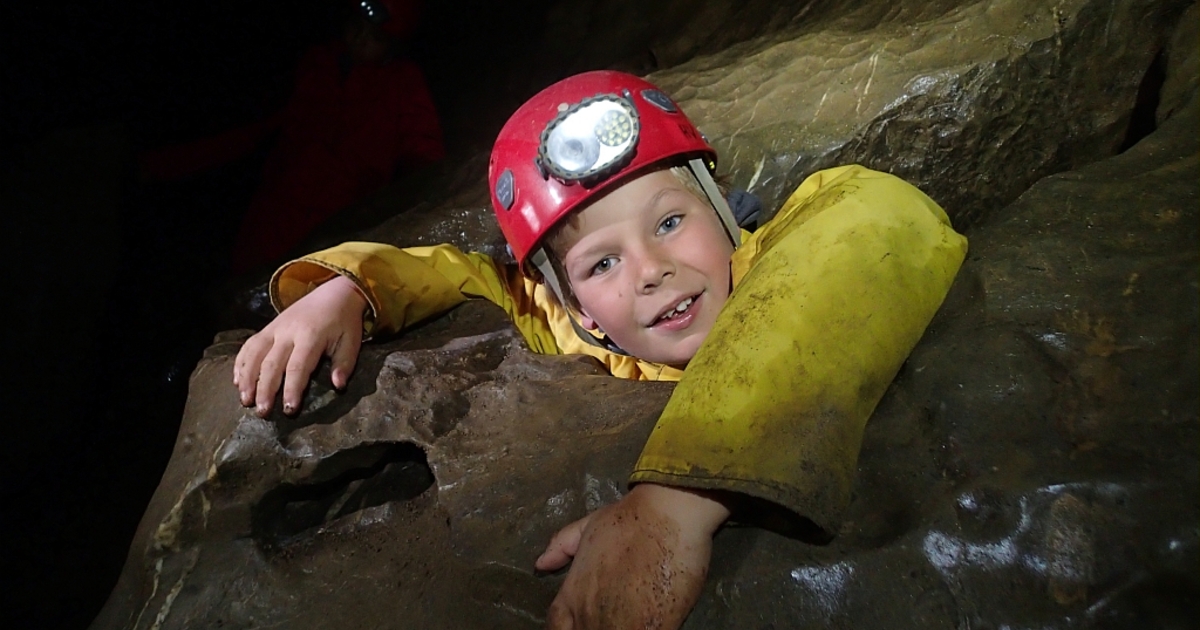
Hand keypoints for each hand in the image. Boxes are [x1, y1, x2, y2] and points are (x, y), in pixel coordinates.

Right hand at [233, 275, 366, 416]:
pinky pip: (249, 345)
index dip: (292, 389)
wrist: (333, 293)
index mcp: (310, 336)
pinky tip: (237, 381)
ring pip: (255, 354)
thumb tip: (338, 386)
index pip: (298, 367)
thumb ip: (345, 364)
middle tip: (262, 412)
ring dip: (248, 378)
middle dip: (265, 389)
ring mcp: (274, 328)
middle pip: (272, 363)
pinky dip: (240, 362)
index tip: (289, 409)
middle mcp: (288, 332)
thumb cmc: (343, 321)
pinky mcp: (267, 327)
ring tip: (245, 400)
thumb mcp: (352, 341)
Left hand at [536, 483, 730, 629]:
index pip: (556, 628)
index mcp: (571, 595)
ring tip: (627, 620)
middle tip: (609, 617)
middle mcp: (589, 615)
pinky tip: (650, 623)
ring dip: (617, 628)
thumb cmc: (628, 518)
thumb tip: (541, 564)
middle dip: (594, 626)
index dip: (568, 627)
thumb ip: (562, 546)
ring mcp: (619, 625)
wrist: (667, 514)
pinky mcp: (651, 629)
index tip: (582, 620)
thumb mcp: (588, 526)